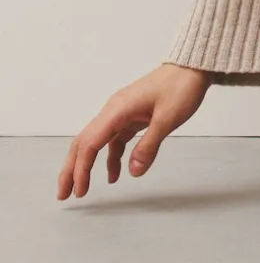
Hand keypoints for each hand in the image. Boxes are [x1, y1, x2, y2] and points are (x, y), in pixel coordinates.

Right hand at [56, 63, 213, 199]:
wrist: (192, 67)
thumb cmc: (181, 87)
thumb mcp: (167, 119)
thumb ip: (149, 146)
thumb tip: (132, 172)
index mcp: (117, 110)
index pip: (89, 143)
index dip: (80, 169)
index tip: (78, 191)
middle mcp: (114, 110)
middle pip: (84, 142)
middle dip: (72, 169)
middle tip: (64, 194)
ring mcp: (122, 113)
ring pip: (96, 142)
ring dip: (88, 165)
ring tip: (83, 189)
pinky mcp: (132, 116)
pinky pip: (114, 139)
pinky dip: (111, 157)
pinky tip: (115, 174)